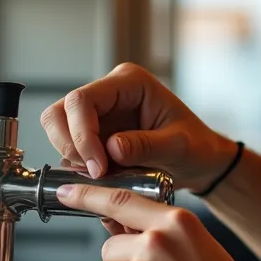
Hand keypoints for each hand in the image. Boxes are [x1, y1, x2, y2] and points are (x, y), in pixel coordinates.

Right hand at [40, 63, 235, 191]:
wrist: (201, 161)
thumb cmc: (196, 146)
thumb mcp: (179, 147)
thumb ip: (147, 145)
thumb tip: (111, 148)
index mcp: (129, 83)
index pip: (83, 99)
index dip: (82, 134)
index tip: (98, 167)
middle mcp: (109, 93)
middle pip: (60, 111)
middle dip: (69, 145)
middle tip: (93, 173)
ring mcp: (99, 114)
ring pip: (58, 129)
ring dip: (72, 157)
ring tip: (101, 176)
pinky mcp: (95, 135)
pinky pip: (70, 148)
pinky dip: (78, 166)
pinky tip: (103, 177)